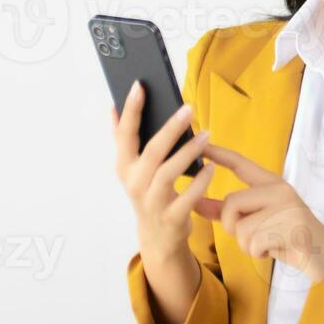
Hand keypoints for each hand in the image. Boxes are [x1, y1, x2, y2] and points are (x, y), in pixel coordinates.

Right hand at [111, 80, 214, 261]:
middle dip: (170, 128)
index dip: (131, 110)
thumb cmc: (147, 194)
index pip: (125, 134)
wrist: (157, 237)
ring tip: (206, 135)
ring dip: (189, 151)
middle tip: (189, 109)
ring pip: (169, 172)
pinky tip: (211, 167)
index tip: (139, 85)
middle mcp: (135, 183)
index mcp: (124, 167)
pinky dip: (201, 182)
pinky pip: (188, 197)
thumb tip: (112, 108)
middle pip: (152, 152)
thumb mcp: (130, 169)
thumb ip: (122, 139)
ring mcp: (152, 202)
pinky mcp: (171, 217)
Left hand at [193, 143, 323, 284]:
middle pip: (231, 203)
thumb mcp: (256, 222)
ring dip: (248, 245)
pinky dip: (259, 253)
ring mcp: (288, 207)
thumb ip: (226, 212)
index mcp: (271, 184)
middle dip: (233, 227)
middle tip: (253, 236)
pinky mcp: (293, 227)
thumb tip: (195, 204)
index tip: (200, 145)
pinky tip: (275, 251)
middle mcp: (280, 190)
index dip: (219, 154)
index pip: (240, 163)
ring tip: (268, 244)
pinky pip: (255, 243)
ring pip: (241, 228)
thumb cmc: (287, 237)